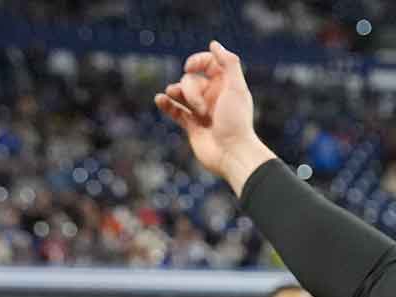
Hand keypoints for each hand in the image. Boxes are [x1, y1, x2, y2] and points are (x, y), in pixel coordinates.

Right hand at [153, 41, 275, 193]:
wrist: (232, 154)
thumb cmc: (236, 122)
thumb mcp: (236, 88)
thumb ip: (229, 63)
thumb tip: (214, 44)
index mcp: (226, 86)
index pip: (207, 63)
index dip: (197, 61)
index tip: (190, 66)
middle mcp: (214, 96)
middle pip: (190, 80)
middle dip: (191, 91)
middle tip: (204, 109)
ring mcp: (201, 111)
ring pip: (179, 93)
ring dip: (176, 95)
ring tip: (181, 105)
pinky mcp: (191, 125)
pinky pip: (174, 110)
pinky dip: (165, 104)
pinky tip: (159, 100)